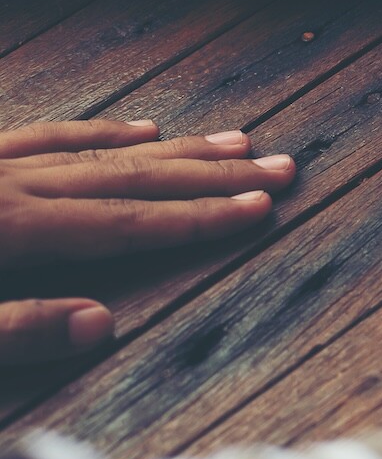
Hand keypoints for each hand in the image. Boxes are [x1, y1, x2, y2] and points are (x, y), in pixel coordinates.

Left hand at [0, 121, 295, 363]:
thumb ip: (16, 330)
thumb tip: (101, 325)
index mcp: (9, 228)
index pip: (127, 223)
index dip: (199, 217)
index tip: (262, 207)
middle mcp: (9, 185)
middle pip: (131, 177)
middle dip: (213, 174)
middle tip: (278, 166)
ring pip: (100, 151)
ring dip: (173, 150)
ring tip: (233, 143)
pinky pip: (47, 136)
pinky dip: (100, 132)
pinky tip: (138, 127)